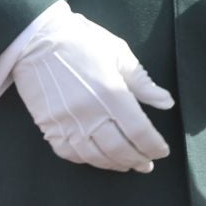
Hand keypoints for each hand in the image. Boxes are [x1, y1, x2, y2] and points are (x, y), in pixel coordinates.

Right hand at [11, 5, 173, 173]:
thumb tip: (167, 103)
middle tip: (147, 165)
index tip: (162, 151)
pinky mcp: (48, 127)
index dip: (152, 145)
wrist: (38, 40)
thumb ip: (143, 83)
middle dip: (136, 159)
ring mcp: (66, 123)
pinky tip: (98, 159)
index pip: (138, 130)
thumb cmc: (84, 42)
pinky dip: (86, 160)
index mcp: (111, 93)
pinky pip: (69, 153)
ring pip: (94, 155)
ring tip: (127, 165)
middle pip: (118, 148)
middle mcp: (90, 113)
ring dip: (114, 164)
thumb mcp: (119, 54)